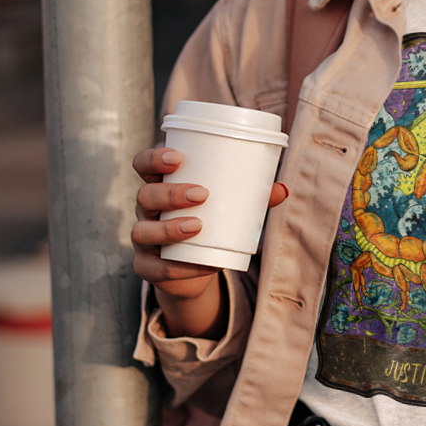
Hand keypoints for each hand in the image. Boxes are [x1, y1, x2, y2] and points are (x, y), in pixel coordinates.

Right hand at [129, 147, 288, 338]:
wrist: (196, 267)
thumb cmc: (211, 223)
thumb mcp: (228, 208)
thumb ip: (252, 197)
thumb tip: (282, 189)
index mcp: (161, 185)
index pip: (143, 165)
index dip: (153, 158)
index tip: (177, 157)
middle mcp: (147, 210)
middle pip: (145, 195)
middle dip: (171, 193)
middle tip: (201, 194)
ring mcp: (144, 239)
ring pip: (143, 230)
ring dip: (169, 228)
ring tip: (197, 226)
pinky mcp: (147, 267)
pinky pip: (155, 268)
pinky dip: (180, 267)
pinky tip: (203, 263)